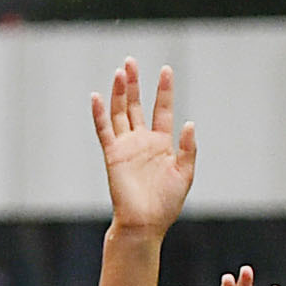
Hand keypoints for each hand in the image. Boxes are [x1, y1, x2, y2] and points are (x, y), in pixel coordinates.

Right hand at [89, 59, 193, 235]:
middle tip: (131, 62)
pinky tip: (97, 97)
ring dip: (120, 93)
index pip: (162, 109)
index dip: (163, 90)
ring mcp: (126, 146)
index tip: (165, 69)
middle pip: (136, 106)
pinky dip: (100, 114)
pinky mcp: (112, 155)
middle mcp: (142, 141)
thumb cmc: (167, 202)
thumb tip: (188, 122)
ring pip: (120, 113)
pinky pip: (104, 131)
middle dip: (135, 84)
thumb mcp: (186, 172)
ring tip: (120, 72)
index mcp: (162, 143)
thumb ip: (188, 147)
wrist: (145, 222)